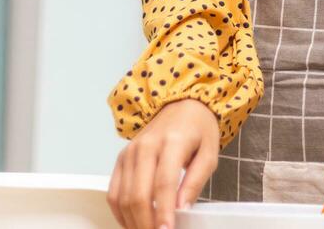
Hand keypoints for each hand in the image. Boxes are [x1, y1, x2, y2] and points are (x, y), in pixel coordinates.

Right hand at [107, 98, 219, 228]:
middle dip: (145, 223)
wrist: (181, 106)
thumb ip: (195, 182)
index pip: (163, 183)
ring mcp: (130, 152)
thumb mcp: (209, 154)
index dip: (163, 212)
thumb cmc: (198, 130)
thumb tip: (181, 210)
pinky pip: (114, 192)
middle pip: (138, 194)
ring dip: (132, 222)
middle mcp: (146, 146)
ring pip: (123, 197)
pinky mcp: (121, 159)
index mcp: (172, 142)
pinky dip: (120, 212)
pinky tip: (133, 223)